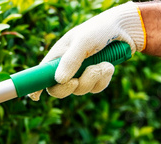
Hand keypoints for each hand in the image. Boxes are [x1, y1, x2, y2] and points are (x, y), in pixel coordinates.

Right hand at [29, 1, 144, 100]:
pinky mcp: (95, 78)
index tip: (35, 97)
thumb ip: (71, 60)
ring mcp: (80, 74)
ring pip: (80, 90)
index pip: (40, 76)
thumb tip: (60, 80)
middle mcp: (66, 68)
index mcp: (56, 58)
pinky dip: (104, 79)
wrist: (126, 29)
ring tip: (102, 63)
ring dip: (93, 78)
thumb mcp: (83, 41)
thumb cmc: (99, 30)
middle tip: (76, 81)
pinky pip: (96, 88)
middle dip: (70, 87)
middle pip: (58, 90)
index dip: (36, 87)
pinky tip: (108, 65)